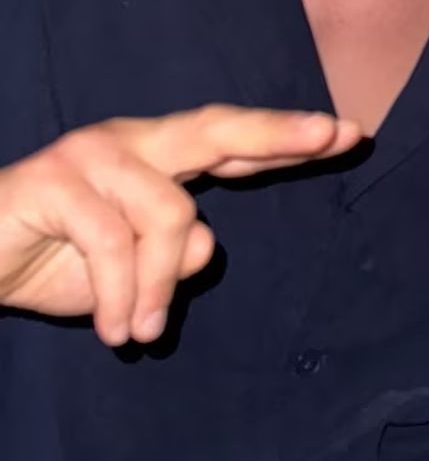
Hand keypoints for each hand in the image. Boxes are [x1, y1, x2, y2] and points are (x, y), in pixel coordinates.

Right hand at [0, 105, 359, 345]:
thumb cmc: (49, 262)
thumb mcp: (130, 276)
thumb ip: (173, 256)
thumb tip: (208, 244)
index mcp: (154, 158)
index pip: (230, 142)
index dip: (285, 140)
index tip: (348, 133)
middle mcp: (129, 141)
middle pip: (216, 127)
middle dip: (278, 133)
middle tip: (331, 134)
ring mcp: (91, 154)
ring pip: (170, 213)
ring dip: (159, 287)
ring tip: (142, 333)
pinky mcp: (55, 180)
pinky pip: (116, 243)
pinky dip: (123, 296)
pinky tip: (117, 329)